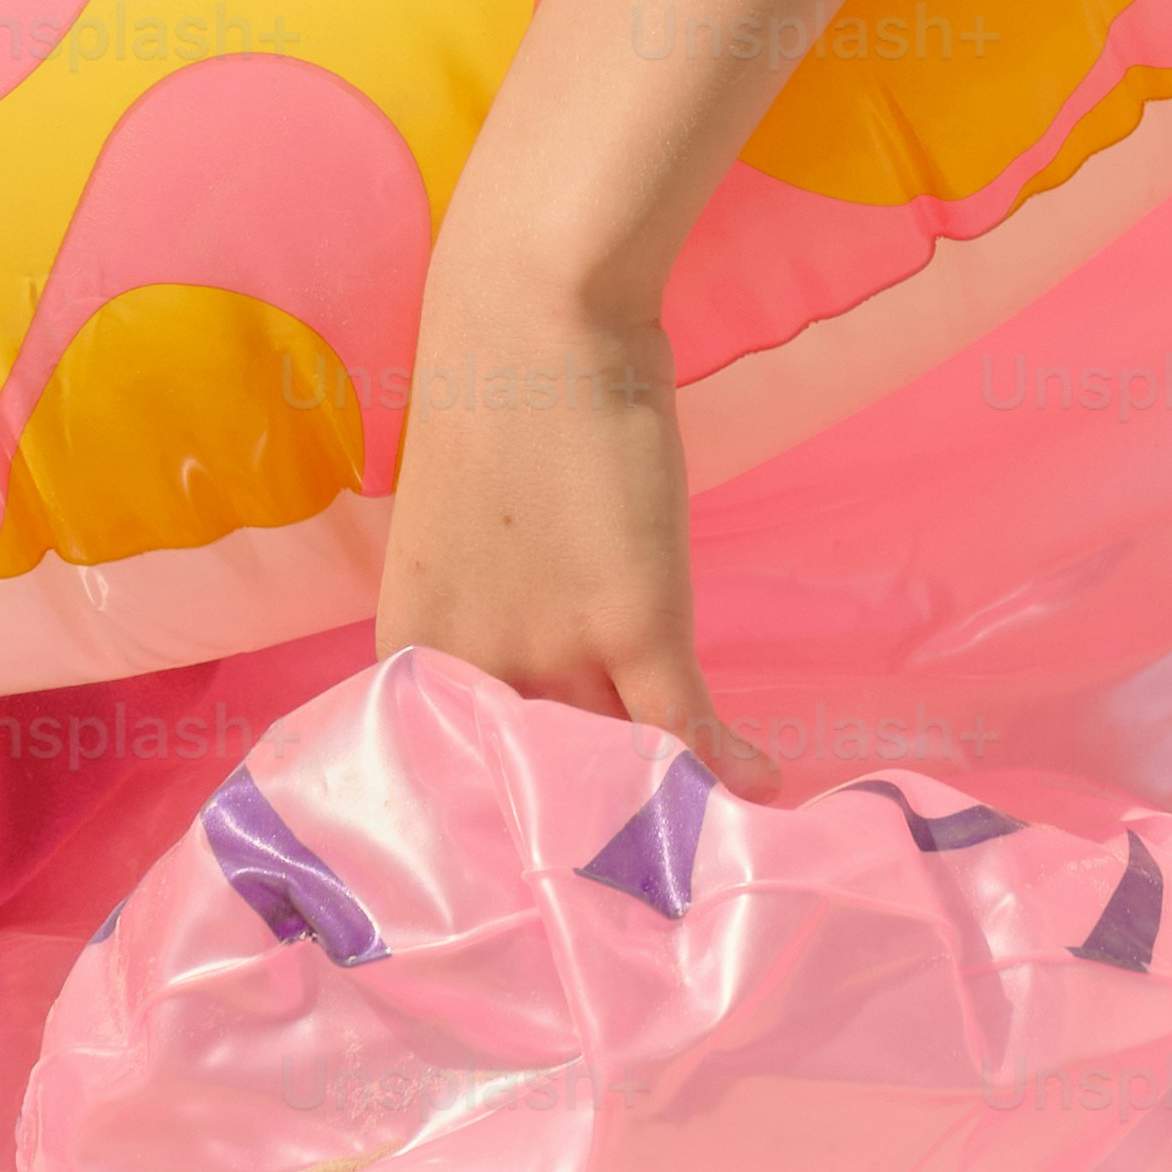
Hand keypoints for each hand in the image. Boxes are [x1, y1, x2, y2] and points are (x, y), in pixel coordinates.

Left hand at [368, 273, 774, 797]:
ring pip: (612, 768)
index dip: (503, 808)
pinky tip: (762, 786)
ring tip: (695, 841)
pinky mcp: (634, 623)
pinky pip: (683, 728)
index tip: (545, 835)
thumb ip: (490, 612)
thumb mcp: (457, 532)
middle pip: (531, 783)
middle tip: (626, 863)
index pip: (451, 769)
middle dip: (579, 829)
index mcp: (409, 648)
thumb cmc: (491, 397)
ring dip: (658, 809)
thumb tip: (542, 667)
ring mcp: (551, 651)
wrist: (532, 307)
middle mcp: (470, 669)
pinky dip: (724, 767)